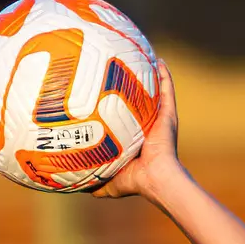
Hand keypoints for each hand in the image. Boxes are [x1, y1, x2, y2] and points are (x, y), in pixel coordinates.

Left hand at [92, 58, 180, 199]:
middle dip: (134, 88)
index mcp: (137, 140)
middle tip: (121, 71)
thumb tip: (76, 186)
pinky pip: (168, 90)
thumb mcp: (109, 182)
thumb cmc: (134, 181)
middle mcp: (149, 127)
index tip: (105, 96)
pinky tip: (159, 60)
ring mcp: (160, 120)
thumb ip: (94, 183)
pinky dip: (165, 75)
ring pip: (155, 93)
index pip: (126, 121)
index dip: (117, 109)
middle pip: (141, 103)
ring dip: (151, 76)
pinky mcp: (169, 115)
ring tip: (142, 57)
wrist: (155, 178)